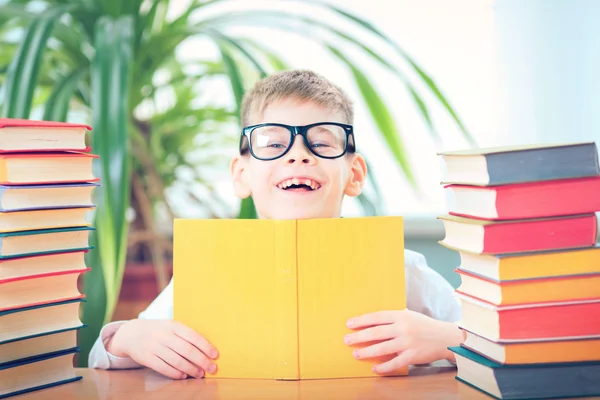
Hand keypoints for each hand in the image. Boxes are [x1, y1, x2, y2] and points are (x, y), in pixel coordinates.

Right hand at [106, 319, 218, 379]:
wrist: (131, 333)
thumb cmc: (158, 330)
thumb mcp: (170, 326)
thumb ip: (185, 335)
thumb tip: (205, 349)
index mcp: (173, 325)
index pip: (193, 336)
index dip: (205, 346)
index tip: (215, 355)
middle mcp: (164, 335)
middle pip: (186, 350)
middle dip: (201, 360)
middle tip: (211, 369)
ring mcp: (154, 347)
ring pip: (176, 361)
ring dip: (190, 369)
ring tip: (199, 374)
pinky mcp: (146, 358)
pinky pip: (163, 368)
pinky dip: (175, 373)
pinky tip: (183, 376)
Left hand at [344, 309, 464, 373]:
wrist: (445, 338)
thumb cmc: (425, 326)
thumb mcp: (410, 315)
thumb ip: (395, 317)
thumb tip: (375, 319)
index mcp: (401, 316)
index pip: (376, 317)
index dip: (361, 320)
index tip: (349, 324)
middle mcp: (403, 328)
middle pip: (375, 332)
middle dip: (359, 336)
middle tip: (346, 340)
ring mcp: (407, 342)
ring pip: (382, 348)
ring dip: (366, 352)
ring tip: (355, 354)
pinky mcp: (412, 356)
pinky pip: (394, 363)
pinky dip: (383, 367)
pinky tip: (374, 368)